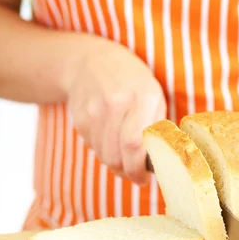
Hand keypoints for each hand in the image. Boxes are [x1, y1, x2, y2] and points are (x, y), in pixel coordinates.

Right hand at [64, 39, 165, 184]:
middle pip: (116, 156)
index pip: (134, 144)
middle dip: (127, 172)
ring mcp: (93, 112)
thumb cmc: (132, 81)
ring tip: (125, 159)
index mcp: (141, 98)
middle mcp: (115, 104)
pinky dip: (104, 152)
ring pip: (104, 156)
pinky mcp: (79, 119)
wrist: (92, 61)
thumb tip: (159, 161)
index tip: (144, 178)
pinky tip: (111, 142)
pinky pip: (93, 148)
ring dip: (116, 165)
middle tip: (136, 175)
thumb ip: (156, 126)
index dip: (138, 169)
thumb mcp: (153, 95)